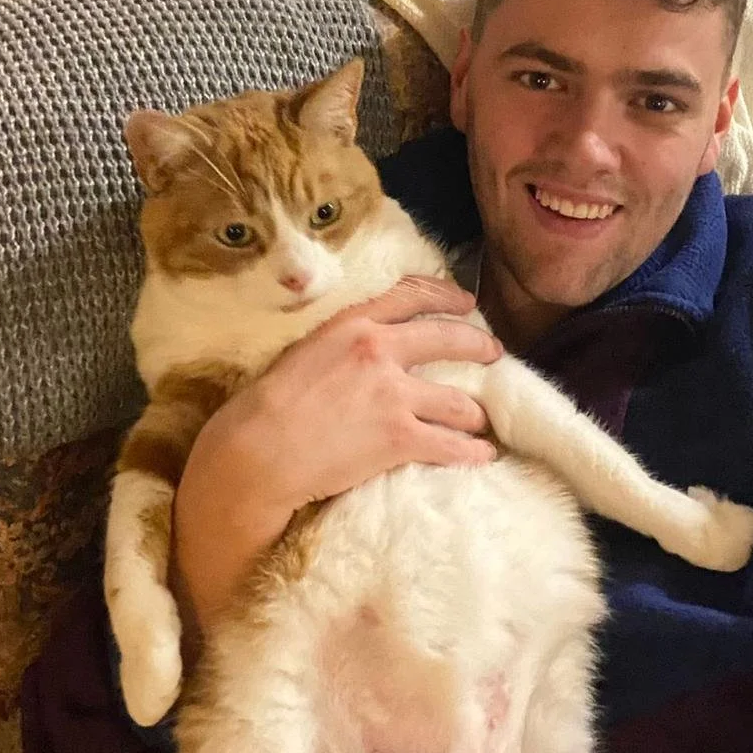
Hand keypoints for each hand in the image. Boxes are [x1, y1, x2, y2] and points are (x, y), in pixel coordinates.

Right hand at [173, 278, 501, 626]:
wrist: (258, 452)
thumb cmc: (268, 406)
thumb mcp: (304, 352)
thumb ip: (342, 343)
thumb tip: (367, 346)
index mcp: (353, 324)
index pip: (412, 296)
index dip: (447, 296)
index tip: (466, 305)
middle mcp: (379, 351)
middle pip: (450, 340)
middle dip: (480, 348)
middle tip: (494, 356)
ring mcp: (393, 395)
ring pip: (459, 401)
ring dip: (475, 414)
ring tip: (480, 423)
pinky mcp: (399, 437)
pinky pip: (452, 445)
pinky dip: (471, 452)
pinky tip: (481, 456)